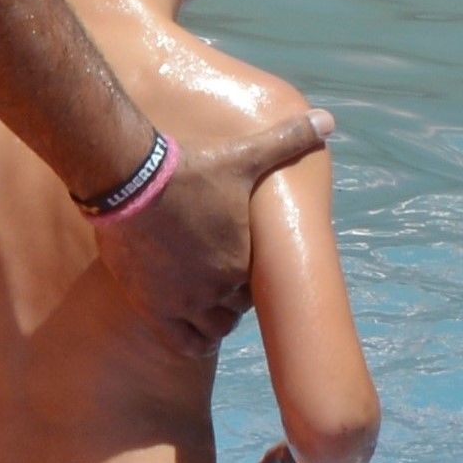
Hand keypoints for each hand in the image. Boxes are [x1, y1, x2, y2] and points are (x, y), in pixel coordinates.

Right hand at [84, 104, 333, 349]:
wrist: (133, 180)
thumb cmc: (192, 170)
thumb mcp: (246, 155)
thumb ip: (289, 140)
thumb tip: (329, 119)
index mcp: (241, 259)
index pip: (255, 286)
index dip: (248, 277)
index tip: (236, 261)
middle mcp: (216, 287)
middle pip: (233, 310)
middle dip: (231, 300)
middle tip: (219, 281)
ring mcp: (183, 301)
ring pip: (211, 331)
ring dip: (212, 321)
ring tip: (204, 304)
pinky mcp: (152, 306)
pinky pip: (180, 342)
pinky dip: (189, 341)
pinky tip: (188, 328)